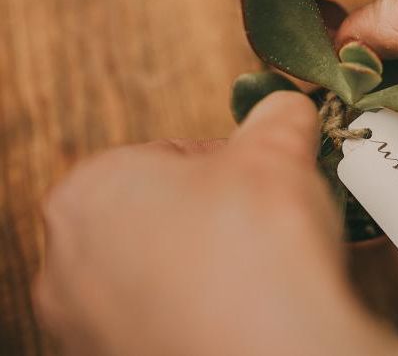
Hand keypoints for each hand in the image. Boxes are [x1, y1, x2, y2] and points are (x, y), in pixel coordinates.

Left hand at [34, 92, 397, 355]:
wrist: (275, 351)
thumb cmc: (255, 246)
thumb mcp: (276, 149)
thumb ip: (277, 115)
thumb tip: (286, 108)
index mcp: (89, 193)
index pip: (167, 157)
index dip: (225, 163)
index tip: (258, 178)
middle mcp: (68, 265)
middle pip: (157, 213)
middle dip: (212, 211)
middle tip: (259, 218)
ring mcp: (87, 327)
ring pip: (158, 272)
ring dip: (207, 263)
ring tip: (258, 266)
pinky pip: (164, 321)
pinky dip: (201, 310)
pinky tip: (244, 307)